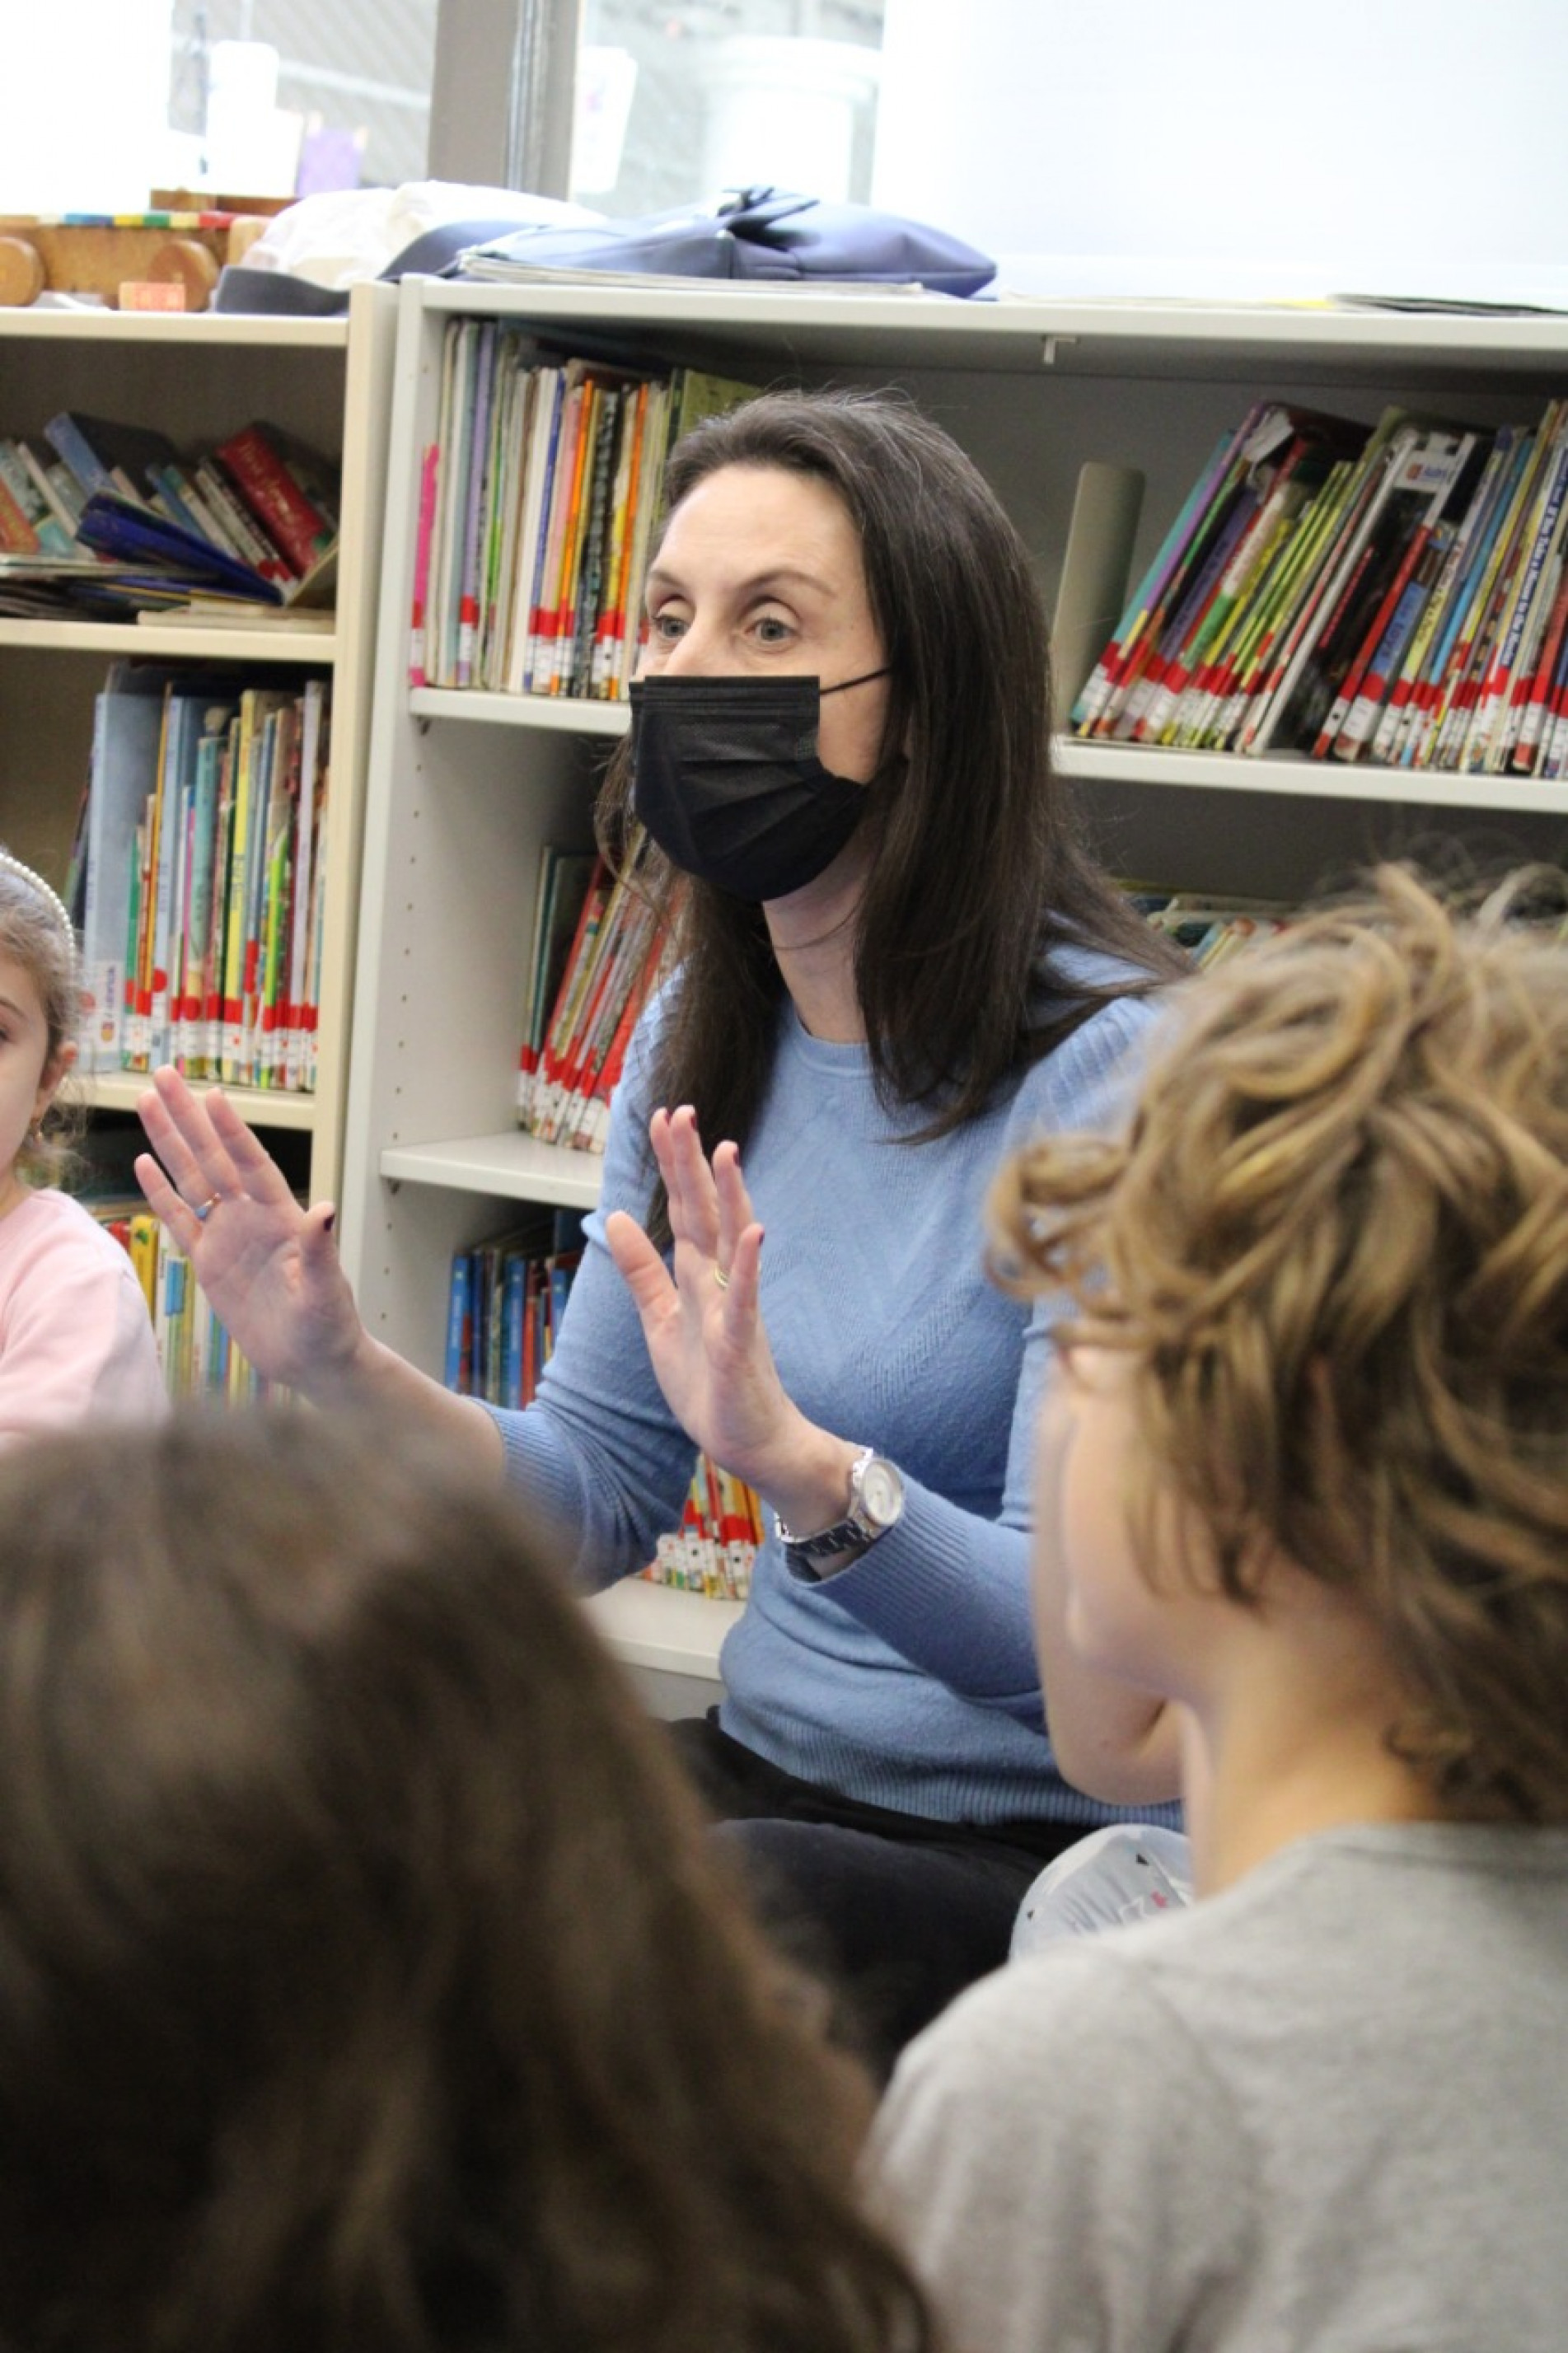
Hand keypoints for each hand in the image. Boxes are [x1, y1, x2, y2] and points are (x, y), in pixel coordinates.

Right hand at [135, 1068, 363, 1400]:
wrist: (312, 1361)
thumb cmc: (328, 1326)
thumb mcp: (326, 1291)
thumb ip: (322, 1250)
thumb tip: (326, 1210)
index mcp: (281, 1217)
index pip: (252, 1164)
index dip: (232, 1131)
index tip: (213, 1094)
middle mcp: (252, 1217)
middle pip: (213, 1157)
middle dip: (188, 1117)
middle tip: (164, 1074)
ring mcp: (228, 1236)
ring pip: (192, 1178)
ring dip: (170, 1141)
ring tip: (147, 1101)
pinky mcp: (209, 1262)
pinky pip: (180, 1219)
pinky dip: (161, 1192)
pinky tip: (144, 1161)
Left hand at [604, 1105, 850, 1517]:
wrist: (749, 1441)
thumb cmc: (709, 1382)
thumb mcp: (660, 1319)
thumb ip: (641, 1270)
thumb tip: (616, 1218)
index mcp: (698, 1277)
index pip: (685, 1210)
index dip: (673, 1166)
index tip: (663, 1117)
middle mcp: (720, 1283)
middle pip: (704, 1212)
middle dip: (691, 1164)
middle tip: (683, 1110)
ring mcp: (734, 1310)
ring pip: (728, 1244)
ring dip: (729, 1197)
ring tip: (725, 1150)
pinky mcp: (740, 1344)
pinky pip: (744, 1300)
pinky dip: (747, 1266)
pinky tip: (753, 1233)